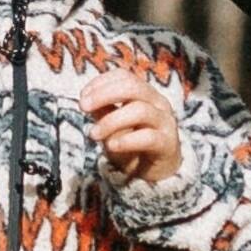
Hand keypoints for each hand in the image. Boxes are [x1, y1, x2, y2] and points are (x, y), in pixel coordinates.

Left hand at [90, 68, 187, 194]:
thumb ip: (103, 112)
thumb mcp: (113, 126)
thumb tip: (87, 100)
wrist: (156, 174)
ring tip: (94, 134)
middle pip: (133, 87)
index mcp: (145, 94)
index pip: (124, 76)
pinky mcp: (168, 144)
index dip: (101, 83)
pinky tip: (112, 145)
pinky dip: (126, 140)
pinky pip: (148, 137)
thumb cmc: (132, 145)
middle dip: (104, 94)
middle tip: (83, 107)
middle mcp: (158, 103)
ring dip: (111, 121)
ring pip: (140, 110)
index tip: (82, 97)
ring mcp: (165, 122)